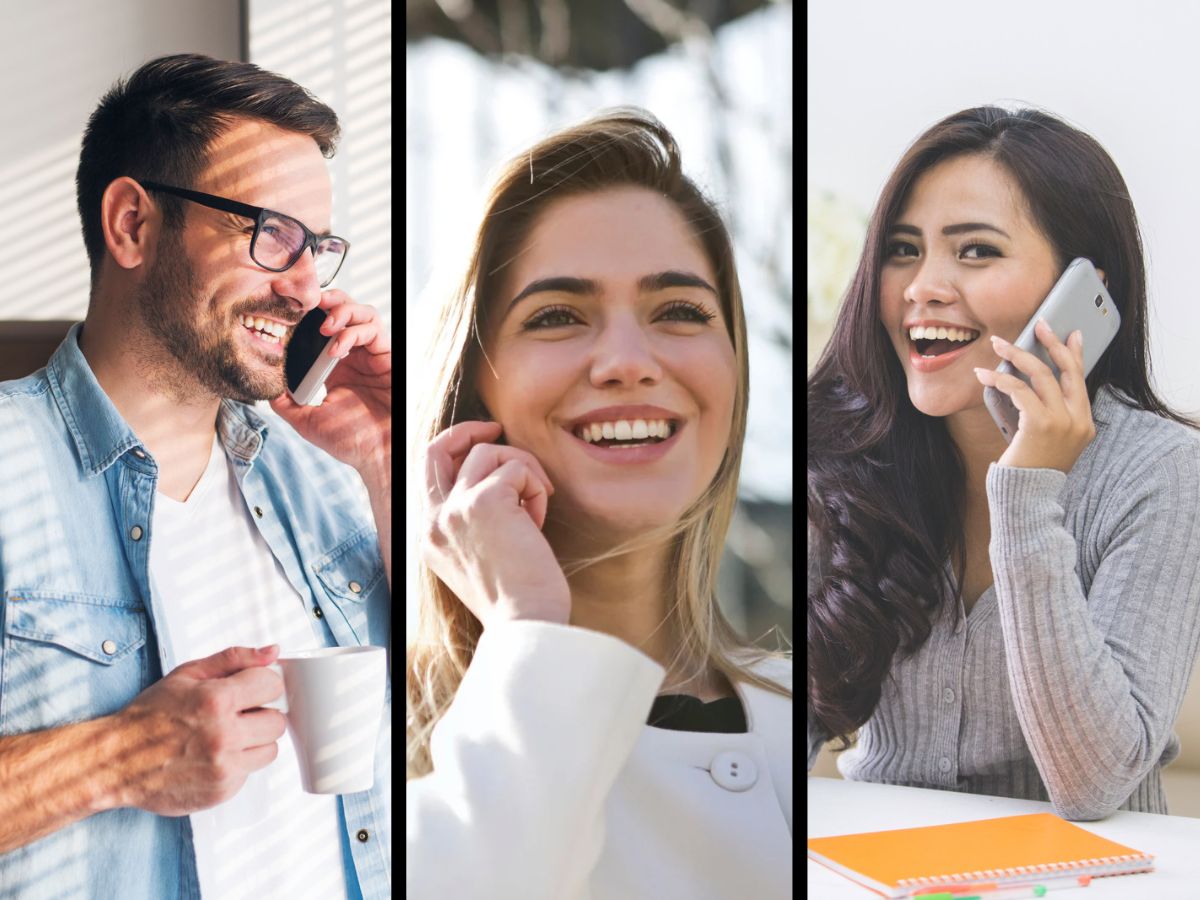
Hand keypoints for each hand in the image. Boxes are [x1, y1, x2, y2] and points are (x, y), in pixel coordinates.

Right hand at [112, 645, 286, 815]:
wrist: (115, 762)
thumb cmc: (151, 716)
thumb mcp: (187, 674)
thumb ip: (234, 658)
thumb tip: (272, 652)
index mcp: (216, 701)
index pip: (273, 685)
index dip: (261, 685)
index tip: (248, 690)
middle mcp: (224, 736)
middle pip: (277, 721)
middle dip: (260, 714)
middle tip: (235, 715)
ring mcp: (224, 768)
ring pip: (270, 749)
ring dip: (253, 742)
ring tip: (224, 736)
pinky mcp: (222, 791)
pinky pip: (250, 773)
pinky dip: (237, 764)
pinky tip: (212, 757)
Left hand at [270, 290, 390, 474]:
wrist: (378, 453)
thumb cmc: (350, 441)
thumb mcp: (307, 421)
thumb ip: (286, 403)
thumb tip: (265, 388)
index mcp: (335, 366)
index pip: (321, 328)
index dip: (307, 314)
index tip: (285, 307)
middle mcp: (355, 355)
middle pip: (344, 309)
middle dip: (326, 299)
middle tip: (306, 301)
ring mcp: (372, 354)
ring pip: (361, 312)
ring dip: (340, 311)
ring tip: (323, 326)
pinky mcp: (388, 356)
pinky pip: (373, 329)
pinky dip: (352, 332)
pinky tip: (337, 348)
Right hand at [420, 420, 571, 628]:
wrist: (525, 624)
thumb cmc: (516, 599)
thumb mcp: (479, 559)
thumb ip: (473, 522)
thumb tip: (497, 481)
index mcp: (429, 536)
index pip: (428, 473)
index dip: (454, 450)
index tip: (484, 443)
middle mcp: (433, 520)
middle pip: (437, 448)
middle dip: (468, 430)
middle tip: (497, 428)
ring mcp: (455, 509)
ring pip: (489, 453)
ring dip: (523, 470)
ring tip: (536, 507)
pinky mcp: (485, 501)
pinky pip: (517, 468)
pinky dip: (536, 488)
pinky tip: (539, 521)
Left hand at [973, 318, 1096, 471]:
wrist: (1026, 497)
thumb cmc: (1030, 469)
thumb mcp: (1048, 442)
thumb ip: (1049, 415)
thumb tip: (1028, 384)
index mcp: (1085, 423)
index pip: (1081, 380)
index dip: (1075, 354)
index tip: (1069, 334)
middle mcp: (1079, 421)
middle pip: (1067, 370)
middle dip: (1051, 343)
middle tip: (1038, 324)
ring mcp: (1063, 422)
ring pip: (1041, 375)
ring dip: (1017, 355)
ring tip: (998, 344)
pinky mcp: (1040, 424)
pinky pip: (1020, 390)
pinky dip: (1000, 379)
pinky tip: (985, 375)